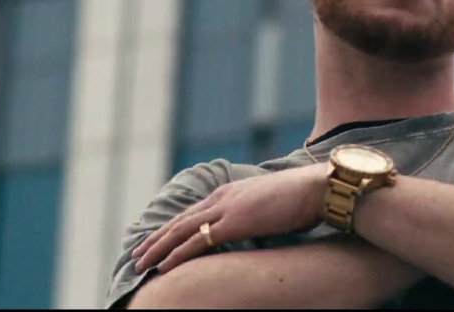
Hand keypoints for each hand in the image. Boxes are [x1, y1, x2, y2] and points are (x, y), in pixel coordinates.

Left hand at [131, 164, 330, 274]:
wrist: (316, 188)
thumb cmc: (302, 198)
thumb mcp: (270, 204)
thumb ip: (255, 213)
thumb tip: (254, 226)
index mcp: (230, 192)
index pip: (192, 212)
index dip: (172, 227)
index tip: (156, 238)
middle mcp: (221, 198)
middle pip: (179, 221)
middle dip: (156, 239)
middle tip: (137, 253)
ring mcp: (225, 209)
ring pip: (180, 232)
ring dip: (157, 249)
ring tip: (140, 263)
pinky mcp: (232, 223)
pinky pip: (196, 243)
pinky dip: (176, 255)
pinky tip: (162, 266)